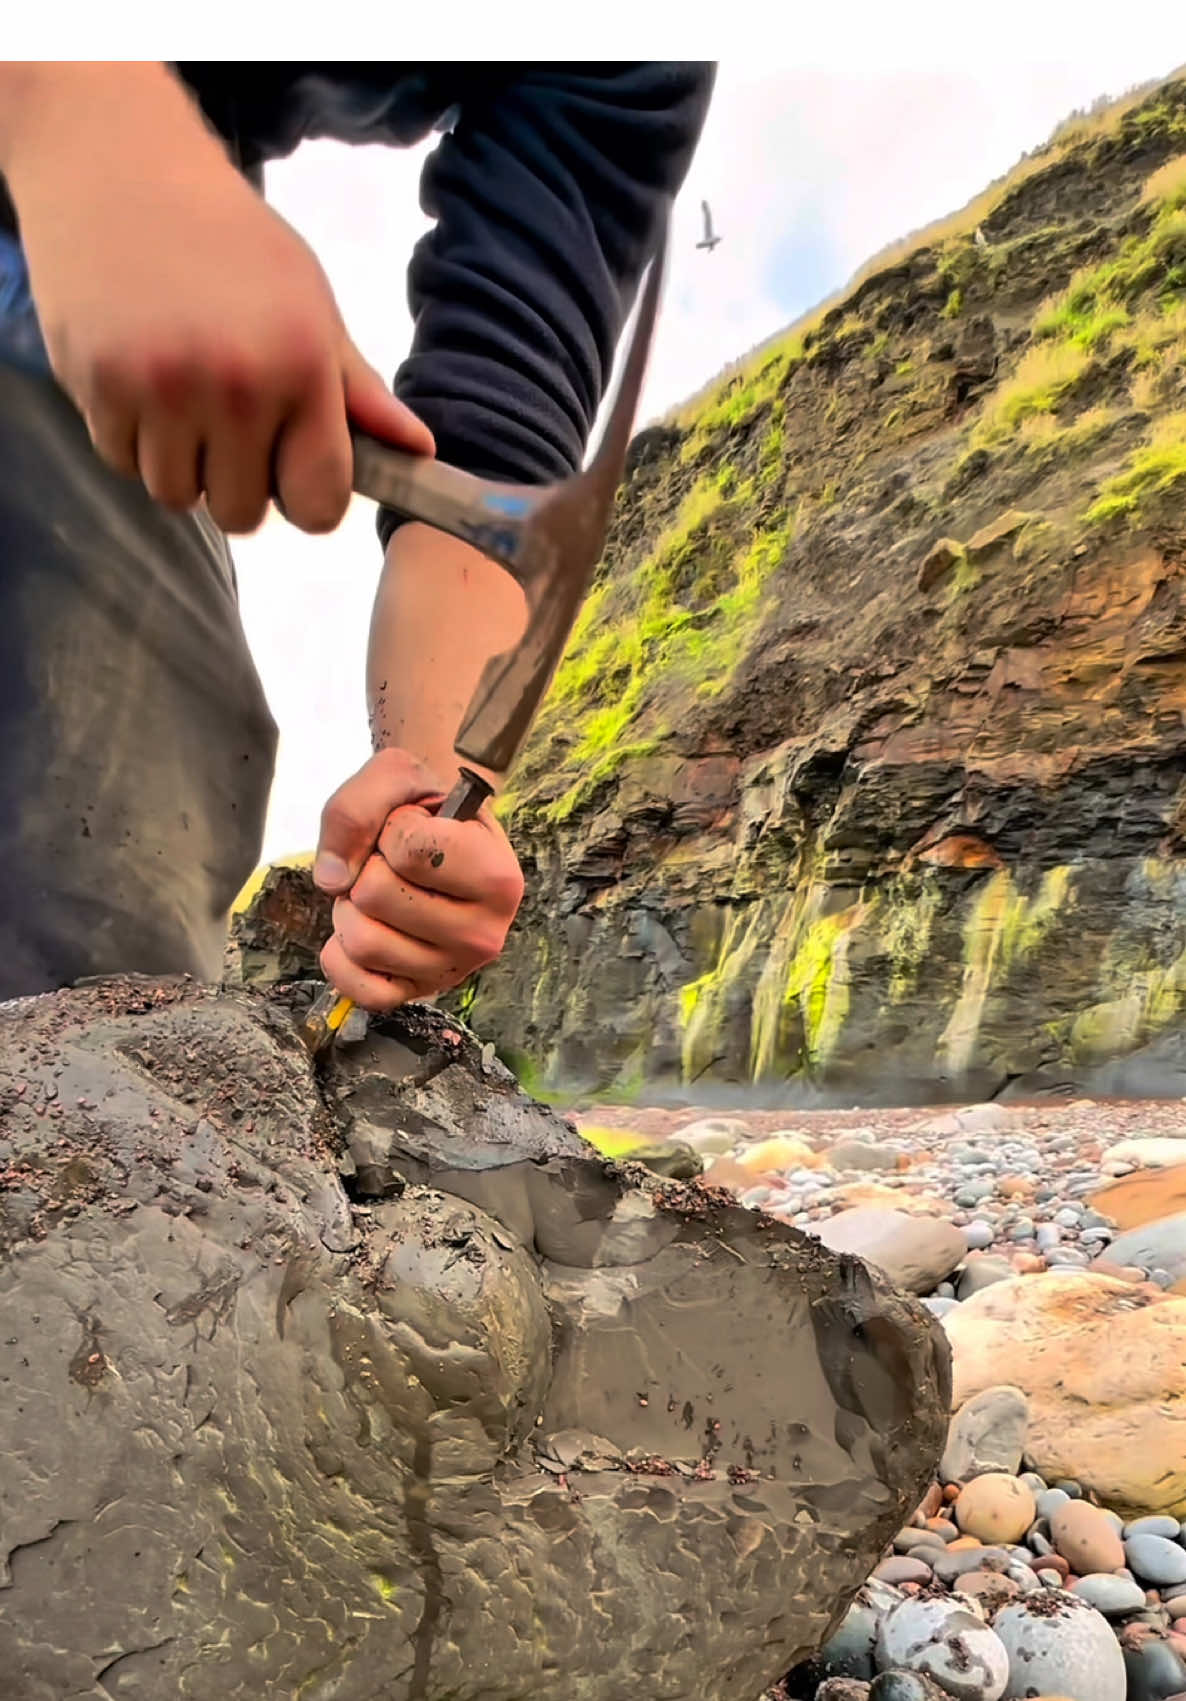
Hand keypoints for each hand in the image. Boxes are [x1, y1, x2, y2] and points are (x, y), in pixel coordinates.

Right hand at [6, 64, 431, 534]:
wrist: (119, 169)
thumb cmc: (229, 243)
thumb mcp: (310, 306)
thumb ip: (358, 392)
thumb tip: (419, 450)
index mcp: (303, 368)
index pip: (318, 506)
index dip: (306, 498)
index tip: (291, 471)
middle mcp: (237, 386)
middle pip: (243, 514)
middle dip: (238, 480)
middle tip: (227, 420)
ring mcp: (161, 389)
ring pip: (177, 495)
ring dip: (181, 463)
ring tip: (181, 396)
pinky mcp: (98, 385)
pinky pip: (122, 463)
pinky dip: (131, 438)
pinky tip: (138, 379)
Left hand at [313, 749, 523, 1012]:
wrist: (440, 836)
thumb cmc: (425, 807)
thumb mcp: (399, 775)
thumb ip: (357, 807)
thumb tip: (333, 881)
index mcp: (498, 877)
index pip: (410, 851)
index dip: (392, 828)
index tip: (413, 828)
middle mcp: (484, 935)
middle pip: (375, 896)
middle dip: (366, 867)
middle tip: (390, 862)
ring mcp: (451, 971)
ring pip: (361, 941)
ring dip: (350, 906)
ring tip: (378, 891)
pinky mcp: (416, 993)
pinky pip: (356, 988)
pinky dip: (340, 956)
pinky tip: (362, 927)